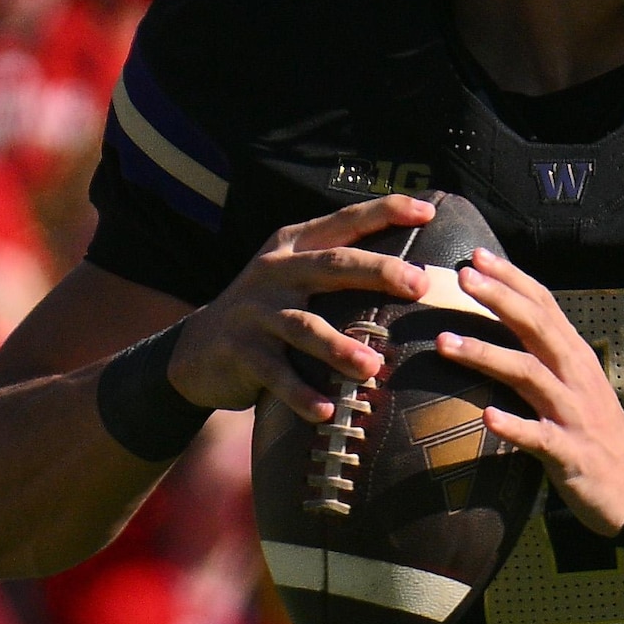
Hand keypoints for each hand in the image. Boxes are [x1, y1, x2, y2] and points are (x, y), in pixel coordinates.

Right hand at [164, 195, 436, 419]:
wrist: (197, 348)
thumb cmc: (269, 311)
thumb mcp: (295, 278)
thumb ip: (339, 269)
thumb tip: (417, 274)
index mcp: (294, 246)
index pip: (344, 222)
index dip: (384, 212)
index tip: (426, 211)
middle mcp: (276, 271)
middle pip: (332, 266)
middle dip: (378, 271)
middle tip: (419, 284)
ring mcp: (257, 311)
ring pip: (305, 326)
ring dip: (339, 348)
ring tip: (371, 367)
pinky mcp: (241, 350)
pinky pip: (276, 374)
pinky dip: (301, 393)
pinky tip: (326, 411)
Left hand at [435, 242, 623, 537]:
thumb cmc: (589, 426)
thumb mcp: (574, 380)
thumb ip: (544, 350)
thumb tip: (505, 315)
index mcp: (574, 355)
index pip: (545, 305)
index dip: (513, 278)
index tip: (477, 256)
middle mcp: (575, 376)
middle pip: (538, 328)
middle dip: (500, 300)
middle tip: (463, 278)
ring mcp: (573, 413)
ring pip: (530, 375)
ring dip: (487, 355)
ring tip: (446, 343)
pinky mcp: (569, 453)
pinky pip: (539, 437)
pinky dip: (514, 426)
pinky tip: (487, 416)